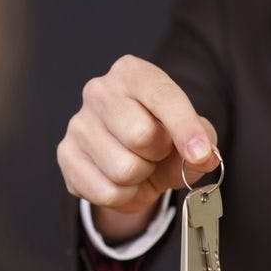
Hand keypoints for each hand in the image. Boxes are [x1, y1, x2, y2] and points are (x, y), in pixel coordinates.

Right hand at [56, 54, 218, 241]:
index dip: (185, 129)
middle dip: (158, 155)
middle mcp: (99, 91)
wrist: (130, 158)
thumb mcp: (192, 135)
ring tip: (139, 166)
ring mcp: (78, 123)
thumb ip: (204, 143)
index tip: (200, 154)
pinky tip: (122, 182)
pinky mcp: (65, 155)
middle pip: (140, 136)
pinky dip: (124, 197)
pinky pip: (105, 192)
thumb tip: (205, 157)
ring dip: (140, 178)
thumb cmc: (163, 139)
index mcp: (133, 73)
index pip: (163, 97)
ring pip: (123, 169)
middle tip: (156, 153)